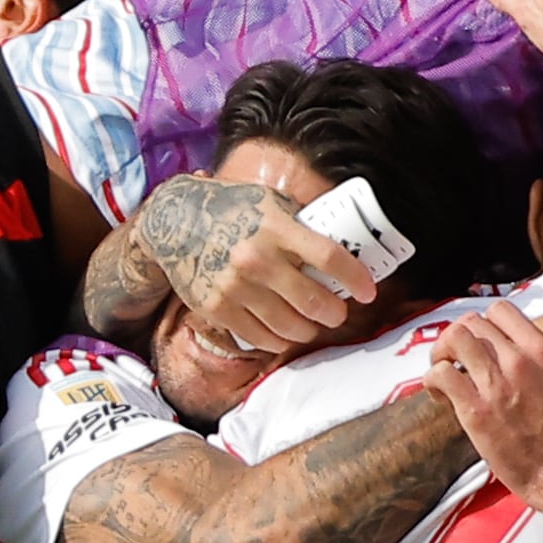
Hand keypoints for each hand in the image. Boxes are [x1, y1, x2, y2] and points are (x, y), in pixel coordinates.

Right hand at [138, 174, 377, 355]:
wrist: (175, 221)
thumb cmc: (233, 210)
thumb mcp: (270, 203)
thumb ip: (301, 227)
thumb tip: (343, 250)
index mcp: (276, 227)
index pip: (329, 257)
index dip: (355, 278)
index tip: (368, 290)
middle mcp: (257, 258)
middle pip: (314, 301)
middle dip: (335, 313)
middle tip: (338, 313)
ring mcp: (236, 286)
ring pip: (291, 326)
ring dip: (309, 330)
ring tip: (312, 324)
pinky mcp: (218, 308)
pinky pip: (261, 337)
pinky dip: (280, 339)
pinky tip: (285, 332)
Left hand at [424, 298, 542, 497]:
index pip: (501, 311)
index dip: (488, 324)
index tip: (485, 340)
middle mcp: (518, 360)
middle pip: (473, 323)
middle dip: (463, 336)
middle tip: (461, 355)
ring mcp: (495, 384)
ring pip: (454, 339)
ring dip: (443, 350)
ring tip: (445, 367)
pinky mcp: (475, 410)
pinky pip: (442, 376)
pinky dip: (434, 378)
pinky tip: (439, 391)